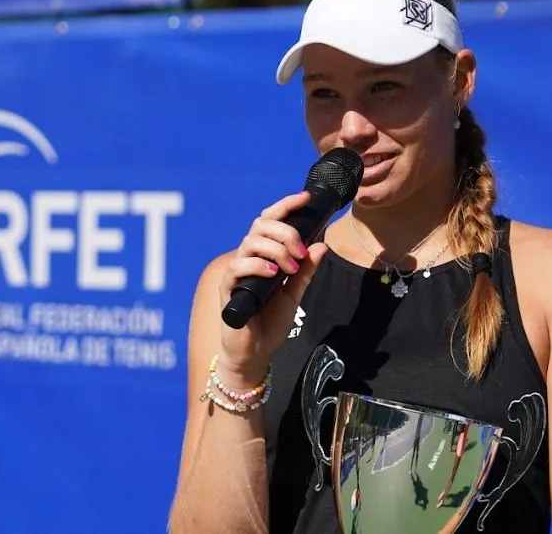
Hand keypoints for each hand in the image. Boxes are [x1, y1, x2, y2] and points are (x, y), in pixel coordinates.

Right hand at [216, 191, 328, 386]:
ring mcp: (237, 272)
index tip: (306, 197)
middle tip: (300, 253)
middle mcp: (249, 258)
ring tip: (289, 268)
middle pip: (261, 225)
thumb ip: (307, 271)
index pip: (270, 220)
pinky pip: (238, 266)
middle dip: (285, 232)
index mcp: (265, 255)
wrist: (256, 353)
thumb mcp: (296, 294)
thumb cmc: (271, 322)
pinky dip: (258, 265)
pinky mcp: (229, 288)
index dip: (286, 205)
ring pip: (251, 242)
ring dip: (276, 249)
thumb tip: (322, 245)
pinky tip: (273, 274)